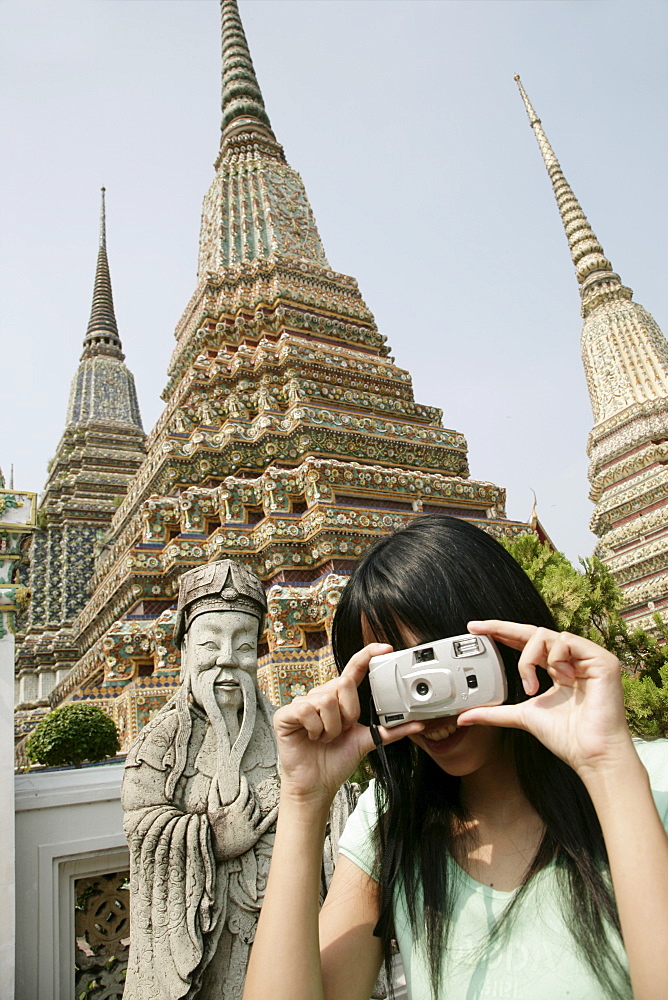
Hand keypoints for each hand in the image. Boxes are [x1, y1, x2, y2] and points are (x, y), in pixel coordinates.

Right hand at [209, 773, 277, 858]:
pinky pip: (266, 824)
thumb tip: (217, 776)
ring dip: (255, 803)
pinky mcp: (254, 836)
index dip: (245, 785)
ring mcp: (250, 827)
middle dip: (250, 792)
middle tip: (247, 788)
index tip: (243, 779)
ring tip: (251, 799)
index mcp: (236, 809)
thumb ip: (214, 791)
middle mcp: (245, 817)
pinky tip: (278, 808)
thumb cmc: (212, 827)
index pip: (245, 793)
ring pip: (257, 810)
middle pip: (252, 800)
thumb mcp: (211, 808)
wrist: (215, 850)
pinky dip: (273, 815)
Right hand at [273, 643, 423, 808]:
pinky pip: (308, 710)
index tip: (386, 648)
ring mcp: (302, 703)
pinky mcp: (286, 714)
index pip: (354, 668)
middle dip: (348, 712)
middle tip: (342, 731)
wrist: (317, 784)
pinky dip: (315, 728)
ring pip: (327, 700)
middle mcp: (321, 695)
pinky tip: (312, 737)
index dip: (368, 654)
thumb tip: (418, 724)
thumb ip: (390, 730)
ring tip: (326, 737)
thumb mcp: (367, 740)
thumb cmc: (337, 760)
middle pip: (342, 684)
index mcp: (340, 698)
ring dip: (332, 727)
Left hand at [457, 620, 633, 778]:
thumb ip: (494, 713)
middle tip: (477, 628)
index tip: (476, 630)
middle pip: (534, 632)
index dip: (503, 633)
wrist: (591, 754)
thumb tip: (464, 717)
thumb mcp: (522, 717)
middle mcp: (572, 660)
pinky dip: (555, 658)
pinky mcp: (602, 660)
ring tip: (531, 687)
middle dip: (502, 627)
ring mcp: (588, 658)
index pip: (527, 644)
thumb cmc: (566, 738)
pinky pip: (566, 641)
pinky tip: (561, 678)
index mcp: (557, 670)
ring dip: (529, 659)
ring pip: (545, 636)